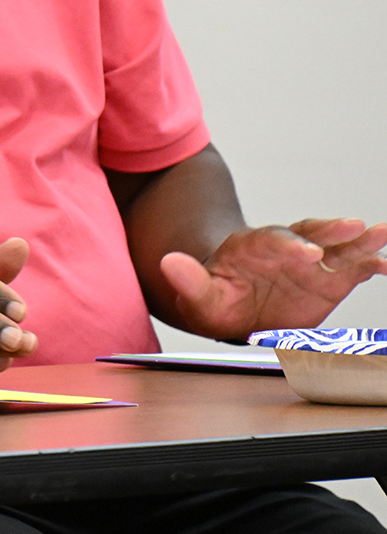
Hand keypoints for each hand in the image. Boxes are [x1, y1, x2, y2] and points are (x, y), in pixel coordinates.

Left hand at [159, 218, 386, 339]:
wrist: (231, 307)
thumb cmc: (213, 299)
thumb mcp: (196, 294)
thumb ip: (187, 279)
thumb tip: (168, 262)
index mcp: (248, 248)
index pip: (269, 240)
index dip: (287, 245)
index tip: (305, 254)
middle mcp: (282, 249)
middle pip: (306, 233)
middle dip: (328, 231)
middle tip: (353, 226)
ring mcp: (308, 263)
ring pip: (334, 245)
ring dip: (358, 239)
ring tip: (381, 231)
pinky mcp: (328, 280)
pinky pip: (352, 269)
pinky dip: (371, 265)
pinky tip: (386, 264)